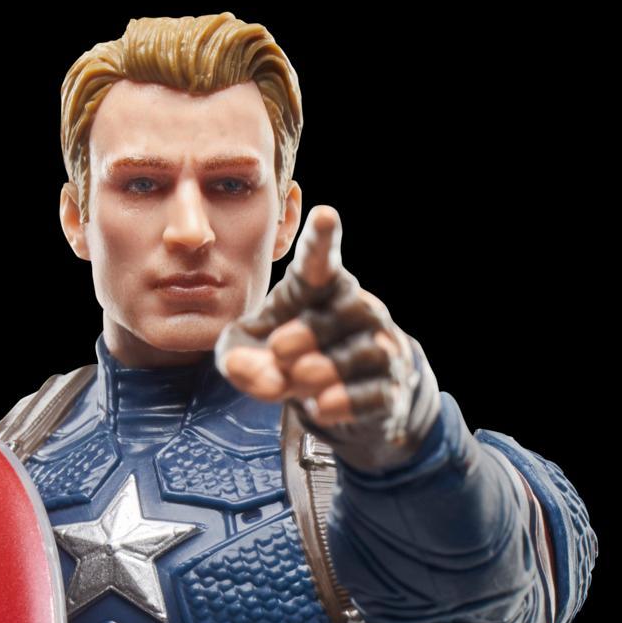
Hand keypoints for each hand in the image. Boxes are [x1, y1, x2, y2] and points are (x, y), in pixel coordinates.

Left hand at [215, 205, 440, 472]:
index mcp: (319, 289)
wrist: (331, 400)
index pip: (321, 260)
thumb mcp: (246, 354)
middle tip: (278, 349)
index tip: (324, 215)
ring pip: (364, 351)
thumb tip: (236, 366)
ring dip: (329, 366)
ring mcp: (378, 348)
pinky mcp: (387, 389)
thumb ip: (234, 355)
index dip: (322, 239)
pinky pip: (376, 392)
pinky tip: (320, 407)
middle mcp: (357, 309)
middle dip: (310, 330)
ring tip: (298, 378)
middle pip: (344, 310)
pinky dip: (348, 400)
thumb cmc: (284, 357)